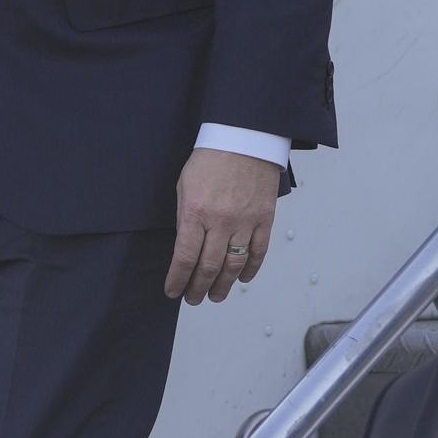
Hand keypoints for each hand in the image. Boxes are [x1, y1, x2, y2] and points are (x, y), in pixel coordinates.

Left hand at [166, 148, 283, 304]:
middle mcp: (220, 221)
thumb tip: (186, 249)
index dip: (177, 279)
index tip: (173, 291)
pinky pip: (258, 252)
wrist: (243, 139)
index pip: (184, 257)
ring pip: (233, 265)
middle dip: (198, 288)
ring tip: (216, 296)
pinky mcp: (264, 219)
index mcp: (195, 212)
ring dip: (223, 285)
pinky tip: (241, 279)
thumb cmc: (210, 159)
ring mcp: (244, 222)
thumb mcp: (184, 186)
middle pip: (208, 267)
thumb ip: (185, 219)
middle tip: (193, 299)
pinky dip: (250, 270)